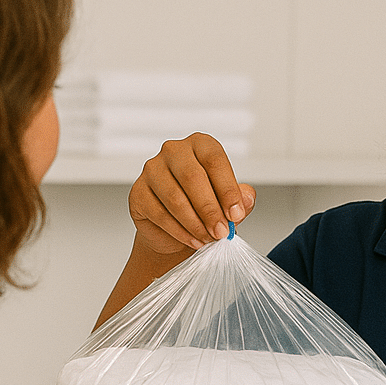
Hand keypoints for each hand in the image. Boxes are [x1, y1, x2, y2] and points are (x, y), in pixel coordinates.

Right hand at [130, 132, 255, 255]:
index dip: (227, 189)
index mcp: (200, 145)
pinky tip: (192, 239)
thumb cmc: (204, 210)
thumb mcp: (228, 204)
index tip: (236, 214)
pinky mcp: (138, 192)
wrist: (176, 232)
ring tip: (208, 239)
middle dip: (210, 210)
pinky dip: (179, 231)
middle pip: (192, 177)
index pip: (214, 160)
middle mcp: (174, 151)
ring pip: (175, 197)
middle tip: (222, 232)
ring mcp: (152, 169)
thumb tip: (247, 199)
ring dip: (195, 223)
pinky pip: (159, 213)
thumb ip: (241, 199)